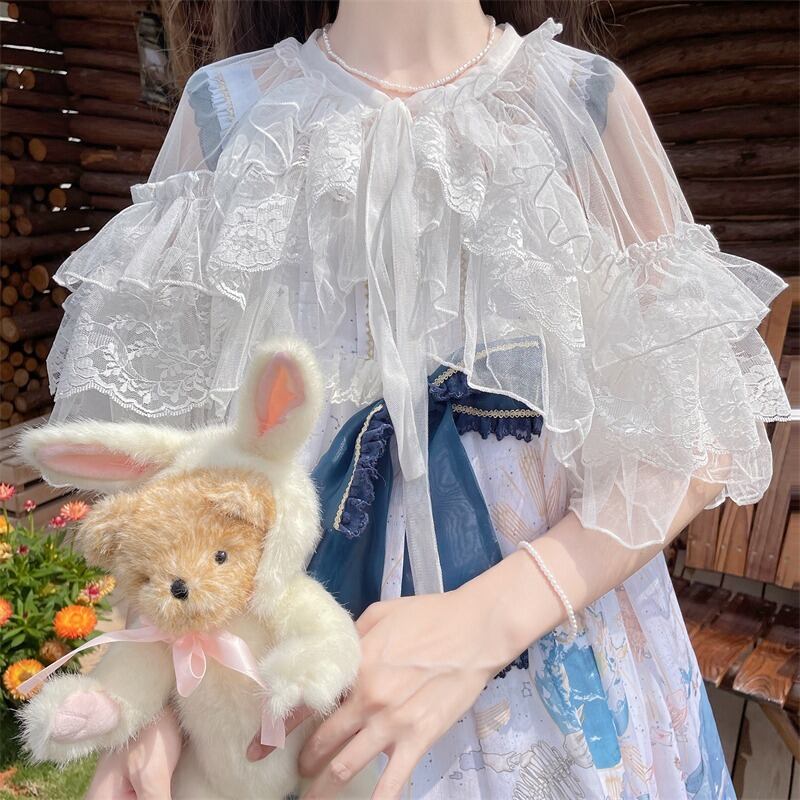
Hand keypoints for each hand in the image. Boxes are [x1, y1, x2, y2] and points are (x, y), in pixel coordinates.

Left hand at [295, 587, 517, 798]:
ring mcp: (392, 723)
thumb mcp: (379, 615)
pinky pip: (393, 782)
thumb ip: (350, 639)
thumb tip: (329, 656)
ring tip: (313, 799)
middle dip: (304, 763)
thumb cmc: (429, 615)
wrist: (475, 629)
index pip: (304, 704)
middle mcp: (366, 699)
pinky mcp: (419, 739)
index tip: (258, 749)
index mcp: (353, 667)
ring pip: (346, 767)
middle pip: (322, 742)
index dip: (276, 729)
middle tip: (297, 774)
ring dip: (324, 789)